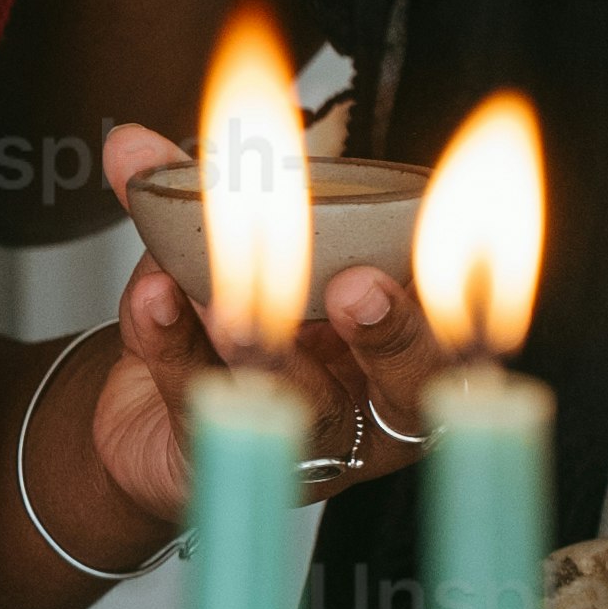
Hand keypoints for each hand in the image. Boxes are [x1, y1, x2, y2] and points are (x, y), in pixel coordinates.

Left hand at [94, 125, 441, 515]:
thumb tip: (133, 143)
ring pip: (305, 410)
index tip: (456, 231)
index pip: (459, 318)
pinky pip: (204, 406)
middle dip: (395, 333)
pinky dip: (174, 343)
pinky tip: (155, 298)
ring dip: (272, 350)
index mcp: (397, 344)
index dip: (474, 285)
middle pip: (412, 388)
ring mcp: (298, 446)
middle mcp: (364, 405)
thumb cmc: (218, 329)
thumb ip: (189, 196)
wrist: (145, 418)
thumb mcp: (220, 252)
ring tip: (233, 305)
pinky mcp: (222, 464)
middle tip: (358, 288)